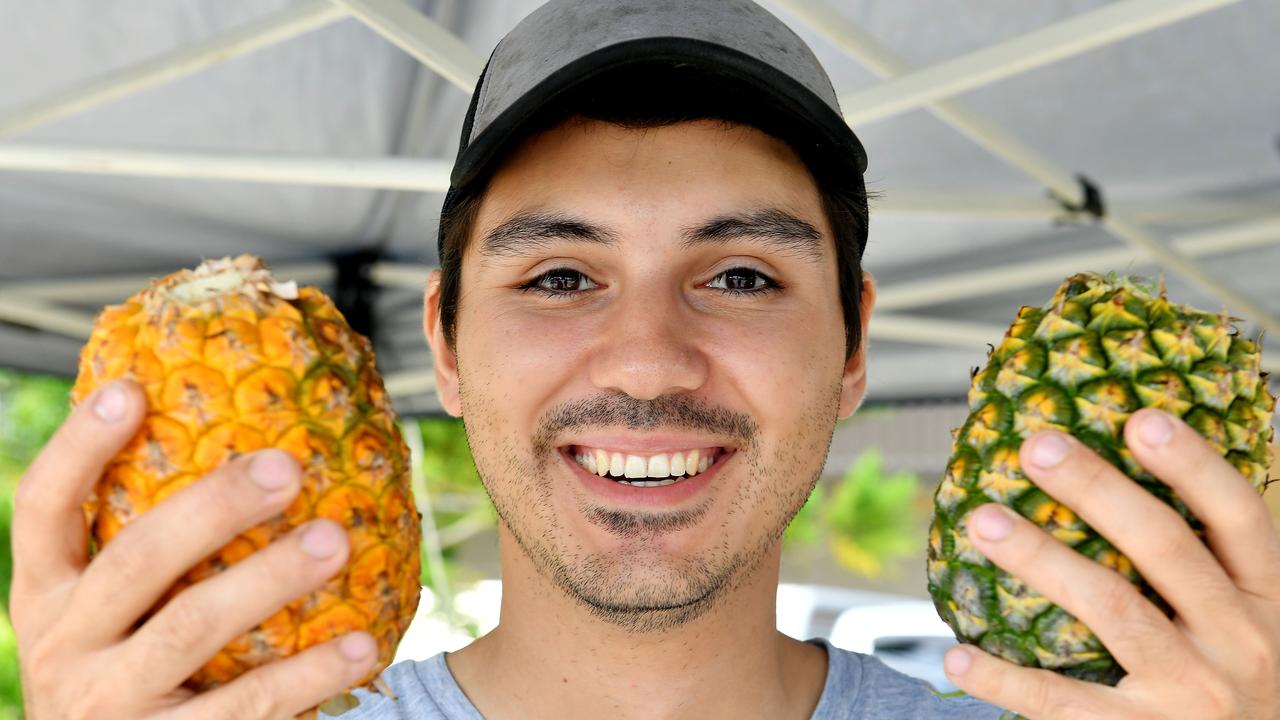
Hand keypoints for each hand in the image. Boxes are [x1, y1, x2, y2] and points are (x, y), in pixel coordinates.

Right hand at [9, 380, 376, 718]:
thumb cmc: (125, 674)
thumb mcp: (102, 617)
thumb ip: (142, 551)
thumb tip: (231, 444)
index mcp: (47, 598)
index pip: (42, 509)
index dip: (78, 447)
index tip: (130, 390)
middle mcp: (64, 648)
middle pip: (136, 560)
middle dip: (213, 507)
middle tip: (287, 467)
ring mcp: (110, 705)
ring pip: (190, 627)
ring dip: (269, 578)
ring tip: (336, 539)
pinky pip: (244, 707)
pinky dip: (307, 674)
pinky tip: (360, 645)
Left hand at [943, 408, 1279, 719]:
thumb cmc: (1236, 681)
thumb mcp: (1247, 620)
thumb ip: (1206, 561)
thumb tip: (1118, 471)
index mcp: (1268, 600)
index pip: (1238, 516)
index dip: (1193, 464)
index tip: (1140, 418)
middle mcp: (1240, 642)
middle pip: (1165, 547)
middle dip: (1098, 490)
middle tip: (1037, 447)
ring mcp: (1193, 692)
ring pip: (1111, 608)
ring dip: (1041, 558)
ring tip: (984, 519)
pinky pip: (1063, 703)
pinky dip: (1005, 680)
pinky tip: (958, 656)